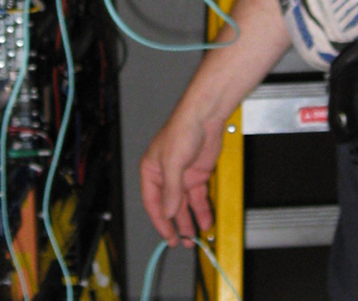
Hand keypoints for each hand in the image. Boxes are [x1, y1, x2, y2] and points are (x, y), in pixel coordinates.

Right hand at [140, 104, 224, 246]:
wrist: (205, 117)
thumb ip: (171, 189)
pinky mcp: (198, 174)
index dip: (160, 220)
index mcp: (151, 170)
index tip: (167, 235)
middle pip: (169, 205)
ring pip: (184, 204)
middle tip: (180, 241)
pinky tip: (205, 220)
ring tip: (193, 237)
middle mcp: (166, 175)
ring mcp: (183, 176)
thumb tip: (169, 212)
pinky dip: (202, 209)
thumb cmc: (182, 130)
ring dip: (189, 220)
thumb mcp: (173, 162)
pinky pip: (199, 197)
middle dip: (175, 224)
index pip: (152, 202)